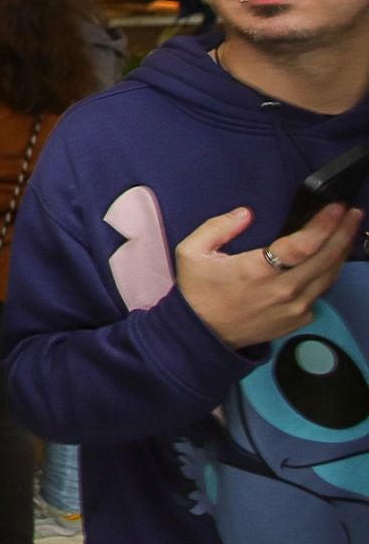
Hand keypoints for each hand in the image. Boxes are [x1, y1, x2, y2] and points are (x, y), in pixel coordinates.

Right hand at [175, 202, 362, 348]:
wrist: (202, 335)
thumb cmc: (198, 291)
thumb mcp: (191, 252)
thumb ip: (217, 227)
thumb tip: (245, 213)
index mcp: (257, 270)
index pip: (302, 245)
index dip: (324, 225)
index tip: (336, 208)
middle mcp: (283, 290)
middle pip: (326, 258)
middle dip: (343, 232)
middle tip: (352, 213)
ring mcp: (295, 307)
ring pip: (330, 276)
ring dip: (341, 252)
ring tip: (348, 231)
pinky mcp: (299, 319)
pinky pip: (320, 293)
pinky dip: (327, 274)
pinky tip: (328, 260)